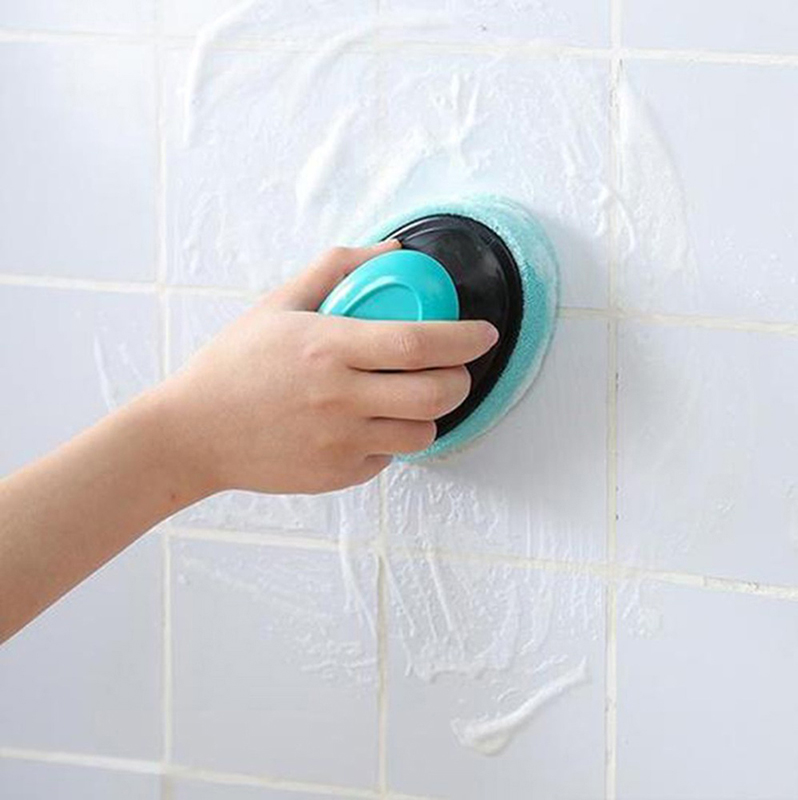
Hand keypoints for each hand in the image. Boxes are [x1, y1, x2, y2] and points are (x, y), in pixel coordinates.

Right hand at [161, 241, 497, 495]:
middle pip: (435, 393)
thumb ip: (337, 268)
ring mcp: (339, 442)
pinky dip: (390, 439)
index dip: (463, 338)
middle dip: (461, 380)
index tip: (484, 333)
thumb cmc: (234, 365)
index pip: (418, 342)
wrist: (193, 433)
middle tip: (456, 369)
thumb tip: (392, 251)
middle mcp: (339, 398)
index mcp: (327, 347)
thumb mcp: (278, 304)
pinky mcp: (336, 474)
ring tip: (409, 397)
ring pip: (421, 433)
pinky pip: (388, 457)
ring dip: (429, 412)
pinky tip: (365, 423)